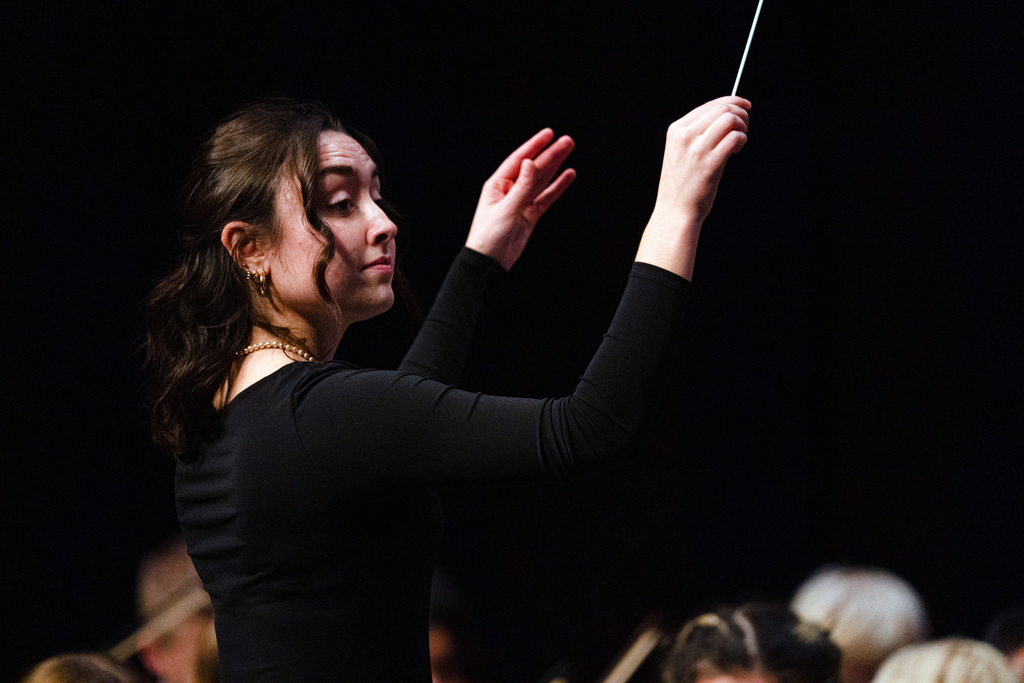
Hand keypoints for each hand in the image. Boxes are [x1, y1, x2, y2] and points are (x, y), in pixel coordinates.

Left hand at [465, 129, 576, 270]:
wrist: (490, 263)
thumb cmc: (490, 236)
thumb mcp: (507, 209)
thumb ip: (522, 186)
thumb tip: (530, 163)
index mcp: (498, 185)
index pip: (519, 159)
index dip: (534, 145)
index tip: (549, 134)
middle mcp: (510, 190)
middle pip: (534, 168)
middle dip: (550, 154)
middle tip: (567, 141)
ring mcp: (521, 202)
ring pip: (542, 180)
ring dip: (555, 166)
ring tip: (569, 151)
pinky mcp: (530, 215)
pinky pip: (546, 197)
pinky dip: (557, 187)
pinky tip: (567, 176)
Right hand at [637, 96, 750, 278]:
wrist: (675, 211)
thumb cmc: (682, 184)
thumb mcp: (681, 152)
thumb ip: (698, 133)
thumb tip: (727, 116)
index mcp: (676, 130)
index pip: (709, 105)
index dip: (731, 102)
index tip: (744, 106)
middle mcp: (685, 136)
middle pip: (721, 109)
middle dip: (740, 113)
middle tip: (746, 126)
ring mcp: (696, 149)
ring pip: (729, 119)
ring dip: (742, 126)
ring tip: (740, 141)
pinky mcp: (710, 163)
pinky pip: (734, 138)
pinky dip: (741, 140)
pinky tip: (737, 150)